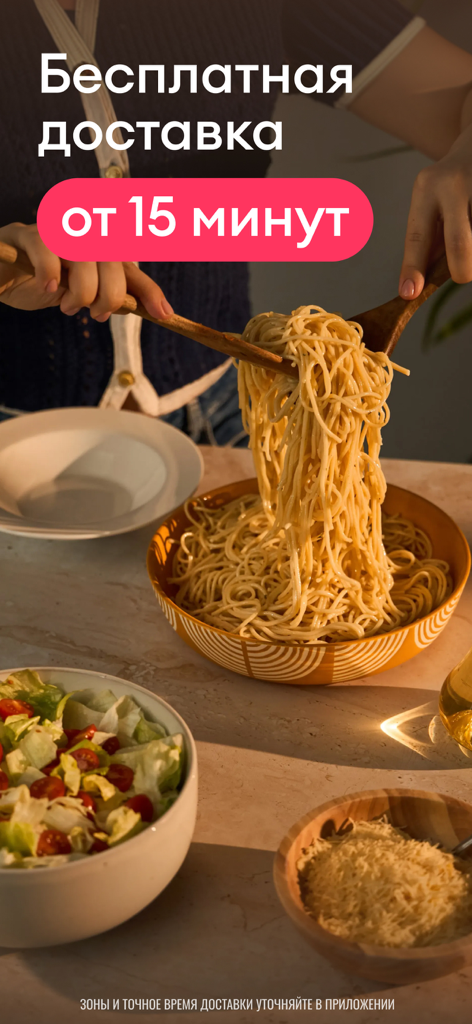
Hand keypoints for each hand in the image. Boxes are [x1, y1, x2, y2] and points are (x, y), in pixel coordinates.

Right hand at [0, 223, 172, 320]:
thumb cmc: (38, 283)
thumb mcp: (78, 294)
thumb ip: (106, 296)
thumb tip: (138, 308)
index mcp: (95, 248)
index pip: (130, 268)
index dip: (149, 290)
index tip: (163, 314)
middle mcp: (80, 234)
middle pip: (113, 260)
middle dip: (110, 294)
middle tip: (96, 314)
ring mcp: (53, 231)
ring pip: (85, 255)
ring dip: (82, 289)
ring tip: (69, 307)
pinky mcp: (25, 235)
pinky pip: (46, 248)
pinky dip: (51, 272)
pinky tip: (49, 288)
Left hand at [399, 124, 471, 299]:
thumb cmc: (450, 189)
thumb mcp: (430, 207)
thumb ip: (428, 243)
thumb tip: (417, 286)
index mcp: (426, 189)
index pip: (418, 236)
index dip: (412, 267)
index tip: (409, 293)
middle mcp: (453, 184)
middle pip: (459, 244)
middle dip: (461, 270)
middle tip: (461, 276)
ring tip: (469, 232)